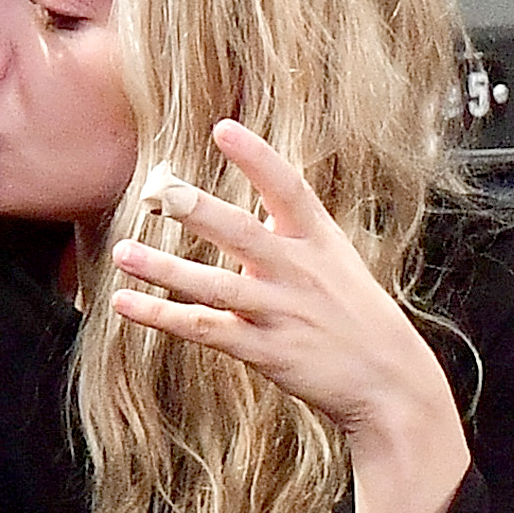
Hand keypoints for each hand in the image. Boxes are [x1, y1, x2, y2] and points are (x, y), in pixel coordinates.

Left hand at [109, 119, 469, 512]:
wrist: (390, 383)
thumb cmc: (355, 317)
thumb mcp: (337, 264)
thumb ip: (290, 236)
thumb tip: (243, 210)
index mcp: (320, 242)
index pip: (289, 189)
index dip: (257, 159)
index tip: (224, 129)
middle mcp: (300, 272)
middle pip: (243, 234)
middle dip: (201, 211)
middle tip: (161, 192)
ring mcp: (282, 313)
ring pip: (215, 286)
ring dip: (165, 270)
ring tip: (123, 253)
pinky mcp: (265, 351)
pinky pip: (204, 329)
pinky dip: (162, 316)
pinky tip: (125, 303)